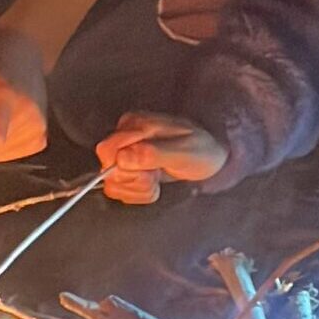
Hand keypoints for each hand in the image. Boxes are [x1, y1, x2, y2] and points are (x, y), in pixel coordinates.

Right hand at [96, 112, 228, 203]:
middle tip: (157, 175)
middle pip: (107, 170)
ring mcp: (123, 152)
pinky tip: (153, 184)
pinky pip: (119, 189)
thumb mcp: (184, 152)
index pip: (107, 152)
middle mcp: (124, 135)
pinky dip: (138, 193)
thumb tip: (122, 158)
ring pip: (112, 184)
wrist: (210, 156)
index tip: (152, 173)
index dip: (127, 170)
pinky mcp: (125, 167)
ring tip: (157, 179)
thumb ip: (153, 154)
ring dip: (138, 189)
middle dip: (135, 182)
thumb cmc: (201, 150)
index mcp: (136, 125)